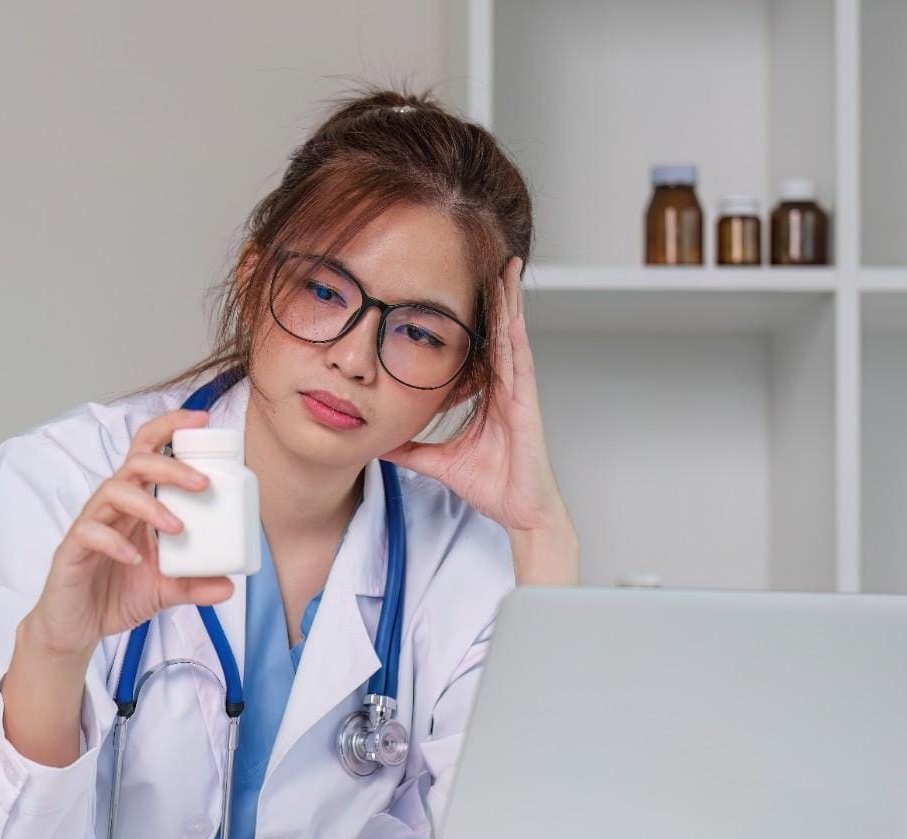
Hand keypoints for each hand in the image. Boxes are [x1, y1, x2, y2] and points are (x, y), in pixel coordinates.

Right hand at [24, 408, 236, 661]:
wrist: (75, 629)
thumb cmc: (114, 596)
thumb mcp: (165, 590)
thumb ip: (195, 584)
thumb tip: (230, 585)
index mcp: (136, 507)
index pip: (149, 453)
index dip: (170, 428)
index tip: (202, 420)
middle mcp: (113, 508)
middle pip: (136, 463)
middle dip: (171, 466)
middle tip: (203, 484)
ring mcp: (90, 525)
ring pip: (113, 490)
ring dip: (149, 504)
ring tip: (177, 528)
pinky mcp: (72, 549)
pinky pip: (90, 532)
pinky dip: (115, 541)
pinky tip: (135, 557)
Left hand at [382, 257, 570, 535]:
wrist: (520, 511)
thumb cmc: (492, 486)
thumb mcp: (438, 462)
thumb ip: (410, 449)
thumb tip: (379, 443)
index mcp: (490, 397)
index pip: (481, 348)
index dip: (477, 317)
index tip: (464, 289)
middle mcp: (507, 389)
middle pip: (500, 333)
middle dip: (497, 296)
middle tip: (492, 258)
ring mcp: (519, 395)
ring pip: (512, 339)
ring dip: (509, 304)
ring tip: (506, 270)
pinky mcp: (527, 406)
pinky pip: (520, 365)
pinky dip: (515, 338)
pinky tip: (512, 315)